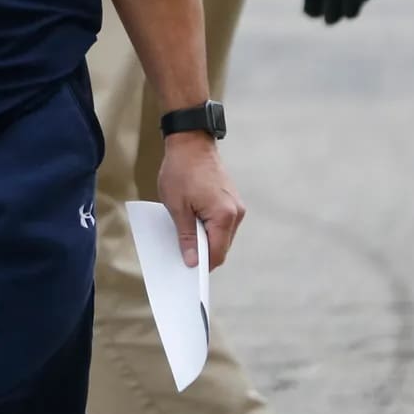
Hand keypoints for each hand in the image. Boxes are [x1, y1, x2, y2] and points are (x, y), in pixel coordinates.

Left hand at [158, 134, 244, 269]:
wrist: (191, 141)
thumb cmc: (181, 171)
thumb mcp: (177, 206)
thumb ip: (186, 236)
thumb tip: (192, 262)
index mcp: (224, 216)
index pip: (216, 254)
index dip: (202, 265)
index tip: (187, 272)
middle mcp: (236, 213)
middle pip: (221, 246)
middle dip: (203, 252)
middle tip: (181, 253)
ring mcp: (236, 205)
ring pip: (222, 235)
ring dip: (206, 238)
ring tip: (185, 233)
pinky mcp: (232, 199)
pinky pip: (222, 222)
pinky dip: (209, 226)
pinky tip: (193, 221)